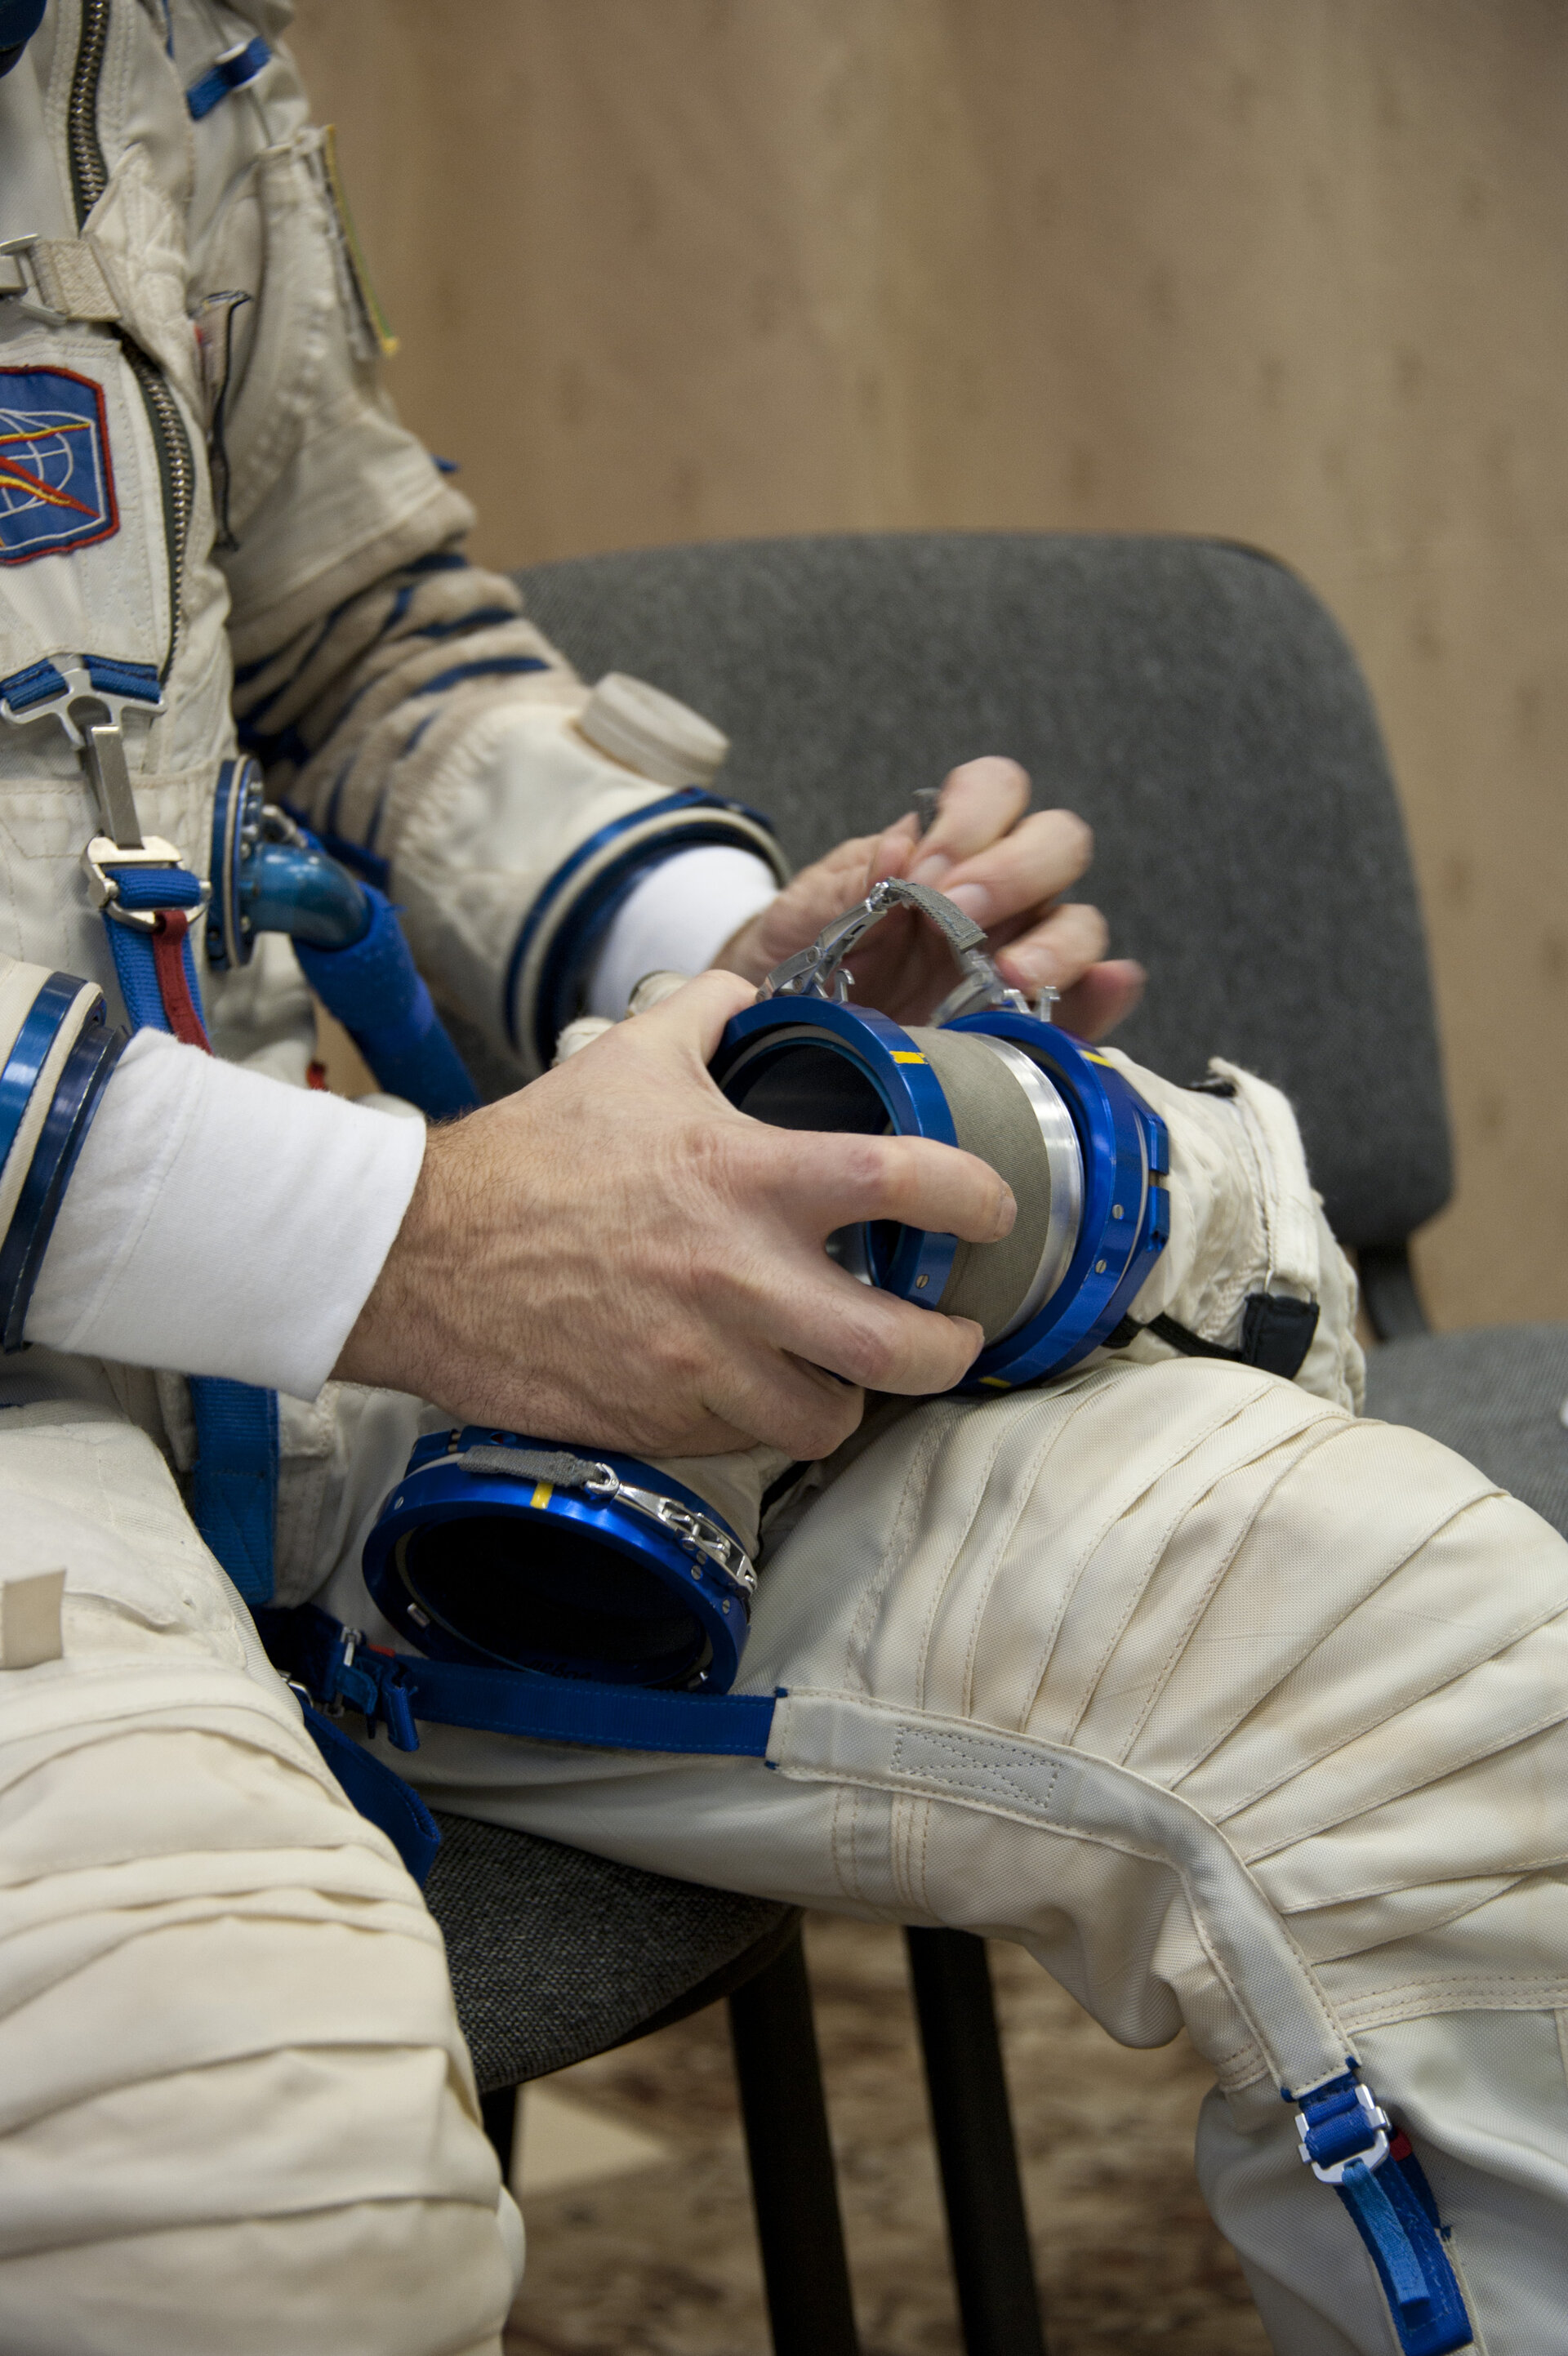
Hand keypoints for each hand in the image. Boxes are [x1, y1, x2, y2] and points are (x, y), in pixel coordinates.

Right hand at [335, 971, 1014, 1457]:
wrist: (419, 1258)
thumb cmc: (526, 1158)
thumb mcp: (625, 1059)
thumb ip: (704, 1013)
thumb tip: (744, 983)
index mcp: (747, 1178)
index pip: (908, 1184)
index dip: (980, 1200)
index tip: (996, 1210)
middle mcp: (741, 1280)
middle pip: (903, 1349)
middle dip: (951, 1351)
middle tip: (952, 1335)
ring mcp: (702, 1365)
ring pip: (830, 1421)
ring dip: (850, 1400)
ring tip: (843, 1374)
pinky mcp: (660, 1423)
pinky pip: (747, 1444)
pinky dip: (762, 1425)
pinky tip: (751, 1390)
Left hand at [718, 757, 1143, 1036]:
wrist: (781, 1028)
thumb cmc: (802, 956)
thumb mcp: (810, 910)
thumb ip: (854, 879)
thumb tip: (902, 847)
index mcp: (949, 848)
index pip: (996, 791)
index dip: (972, 818)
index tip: (924, 869)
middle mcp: (1000, 895)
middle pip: (1057, 845)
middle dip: (1015, 872)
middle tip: (961, 915)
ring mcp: (1024, 956)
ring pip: (1081, 924)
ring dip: (1056, 945)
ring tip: (1010, 977)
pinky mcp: (1034, 1024)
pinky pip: (1088, 1006)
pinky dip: (1103, 998)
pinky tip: (1101, 989)